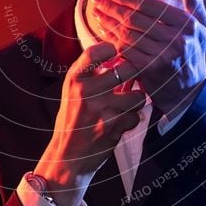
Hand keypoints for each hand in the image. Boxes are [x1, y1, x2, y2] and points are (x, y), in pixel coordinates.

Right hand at [35, 42, 145, 205]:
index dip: (110, 49)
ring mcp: (101, 110)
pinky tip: (120, 122)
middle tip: (129, 79)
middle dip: (132, 75)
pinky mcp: (113, 127)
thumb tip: (117, 54)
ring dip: (136, 100)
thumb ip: (90, 73)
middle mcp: (86, 91)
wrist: (67, 155)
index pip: (94, 52)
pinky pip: (136, 116)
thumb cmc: (72, 119)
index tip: (115, 52)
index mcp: (74, 79)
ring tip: (127, 103)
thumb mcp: (72, 90)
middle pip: (126, 70)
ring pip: (137, 95)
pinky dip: (132, 120)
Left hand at [92, 0, 205, 119]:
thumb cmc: (193, 54)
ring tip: (97, 11)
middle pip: (135, 18)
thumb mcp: (202, 28)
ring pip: (128, 34)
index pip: (150, 4)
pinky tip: (103, 31)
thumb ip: (195, 4)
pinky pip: (126, 50)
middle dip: (113, 6)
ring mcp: (162, 55)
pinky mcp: (150, 69)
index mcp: (186, 24)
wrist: (190, 91)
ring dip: (109, 21)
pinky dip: (112, 39)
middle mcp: (176, 38)